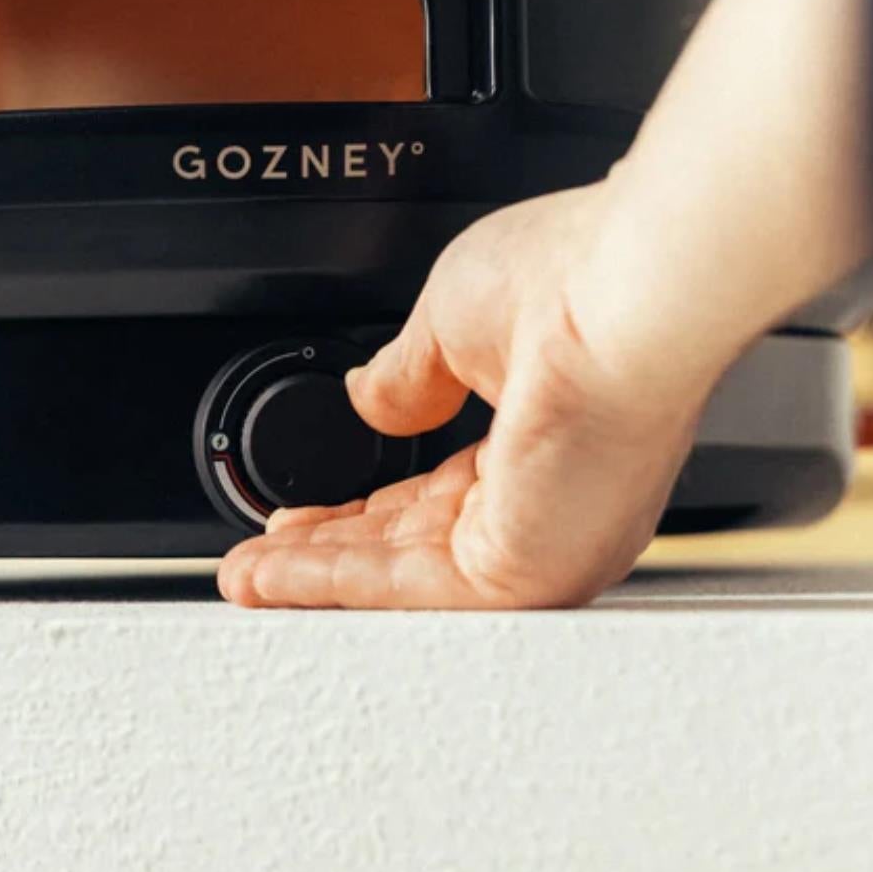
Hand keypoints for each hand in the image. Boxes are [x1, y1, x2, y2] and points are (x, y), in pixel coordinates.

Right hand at [217, 182, 726, 609]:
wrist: (626, 292)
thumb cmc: (577, 281)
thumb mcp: (453, 319)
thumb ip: (406, 374)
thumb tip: (368, 398)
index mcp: (546, 442)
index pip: (436, 500)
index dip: (359, 510)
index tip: (302, 513)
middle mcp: (552, 505)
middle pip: (412, 547)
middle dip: (325, 553)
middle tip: (258, 559)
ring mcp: (544, 542)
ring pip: (406, 580)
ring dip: (315, 579)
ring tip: (245, 577)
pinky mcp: (526, 569)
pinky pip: (410, 590)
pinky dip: (331, 583)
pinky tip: (275, 574)